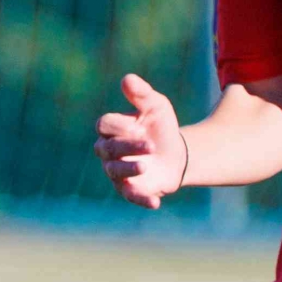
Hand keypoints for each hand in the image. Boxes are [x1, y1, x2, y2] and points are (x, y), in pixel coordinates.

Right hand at [95, 74, 186, 208]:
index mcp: (111, 128)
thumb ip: (142, 94)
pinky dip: (141, 199)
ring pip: (115, 172)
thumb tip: (127, 79)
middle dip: (127, 147)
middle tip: (150, 145)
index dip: (119, 126)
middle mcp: (108, 151)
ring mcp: (117, 171)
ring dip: (130, 169)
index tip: (139, 125)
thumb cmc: (161, 127)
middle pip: (107, 149)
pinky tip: (156, 202)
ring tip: (146, 167)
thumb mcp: (156, 106)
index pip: (104, 125)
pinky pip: (131, 196)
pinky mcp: (130, 189)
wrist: (177, 154)